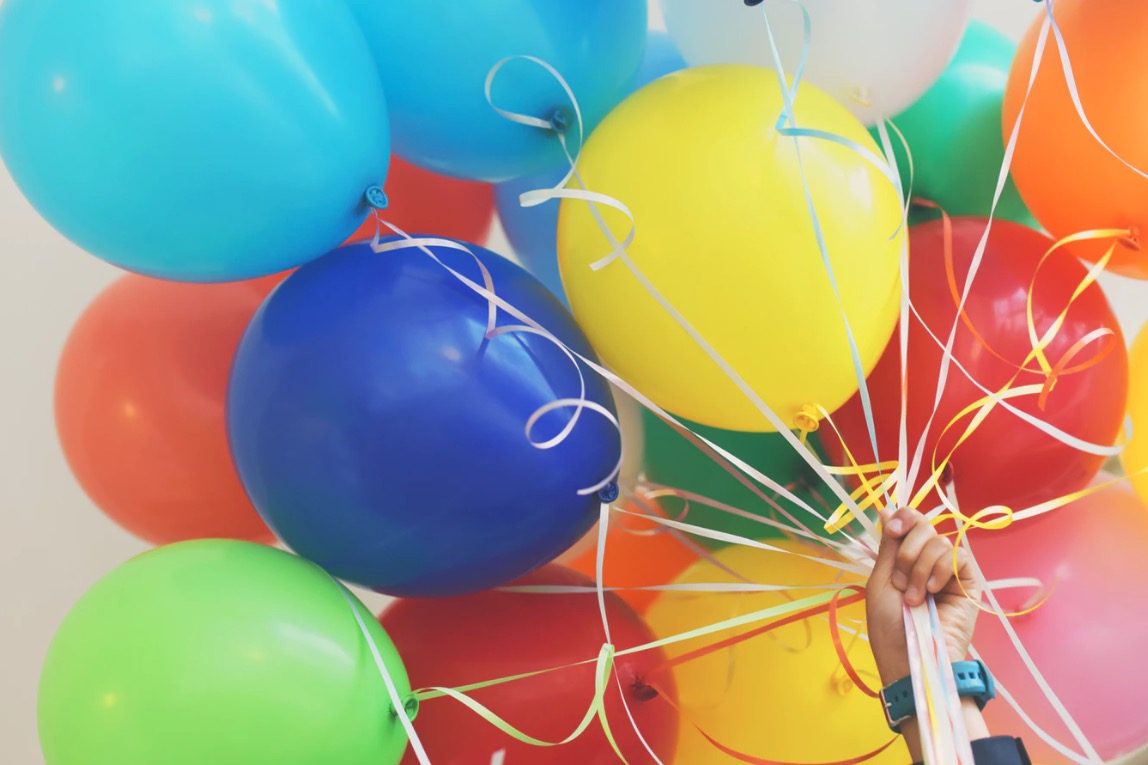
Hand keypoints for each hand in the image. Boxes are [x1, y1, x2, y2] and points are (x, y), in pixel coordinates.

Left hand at [866, 507, 981, 686]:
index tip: (892, 529)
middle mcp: (928, 562)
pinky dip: (940, 569)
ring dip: (919, 568)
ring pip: (939, 540)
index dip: (903, 518)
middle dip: (907, 551)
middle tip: (899, 582)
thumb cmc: (890, 627)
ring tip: (914, 598)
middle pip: (924, 526)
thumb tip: (886, 509)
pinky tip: (933, 591)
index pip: (911, 522)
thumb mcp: (882, 581)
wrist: (911, 658)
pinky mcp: (969, 583)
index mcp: (905, 559)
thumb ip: (889, 545)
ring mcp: (949, 572)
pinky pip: (958, 555)